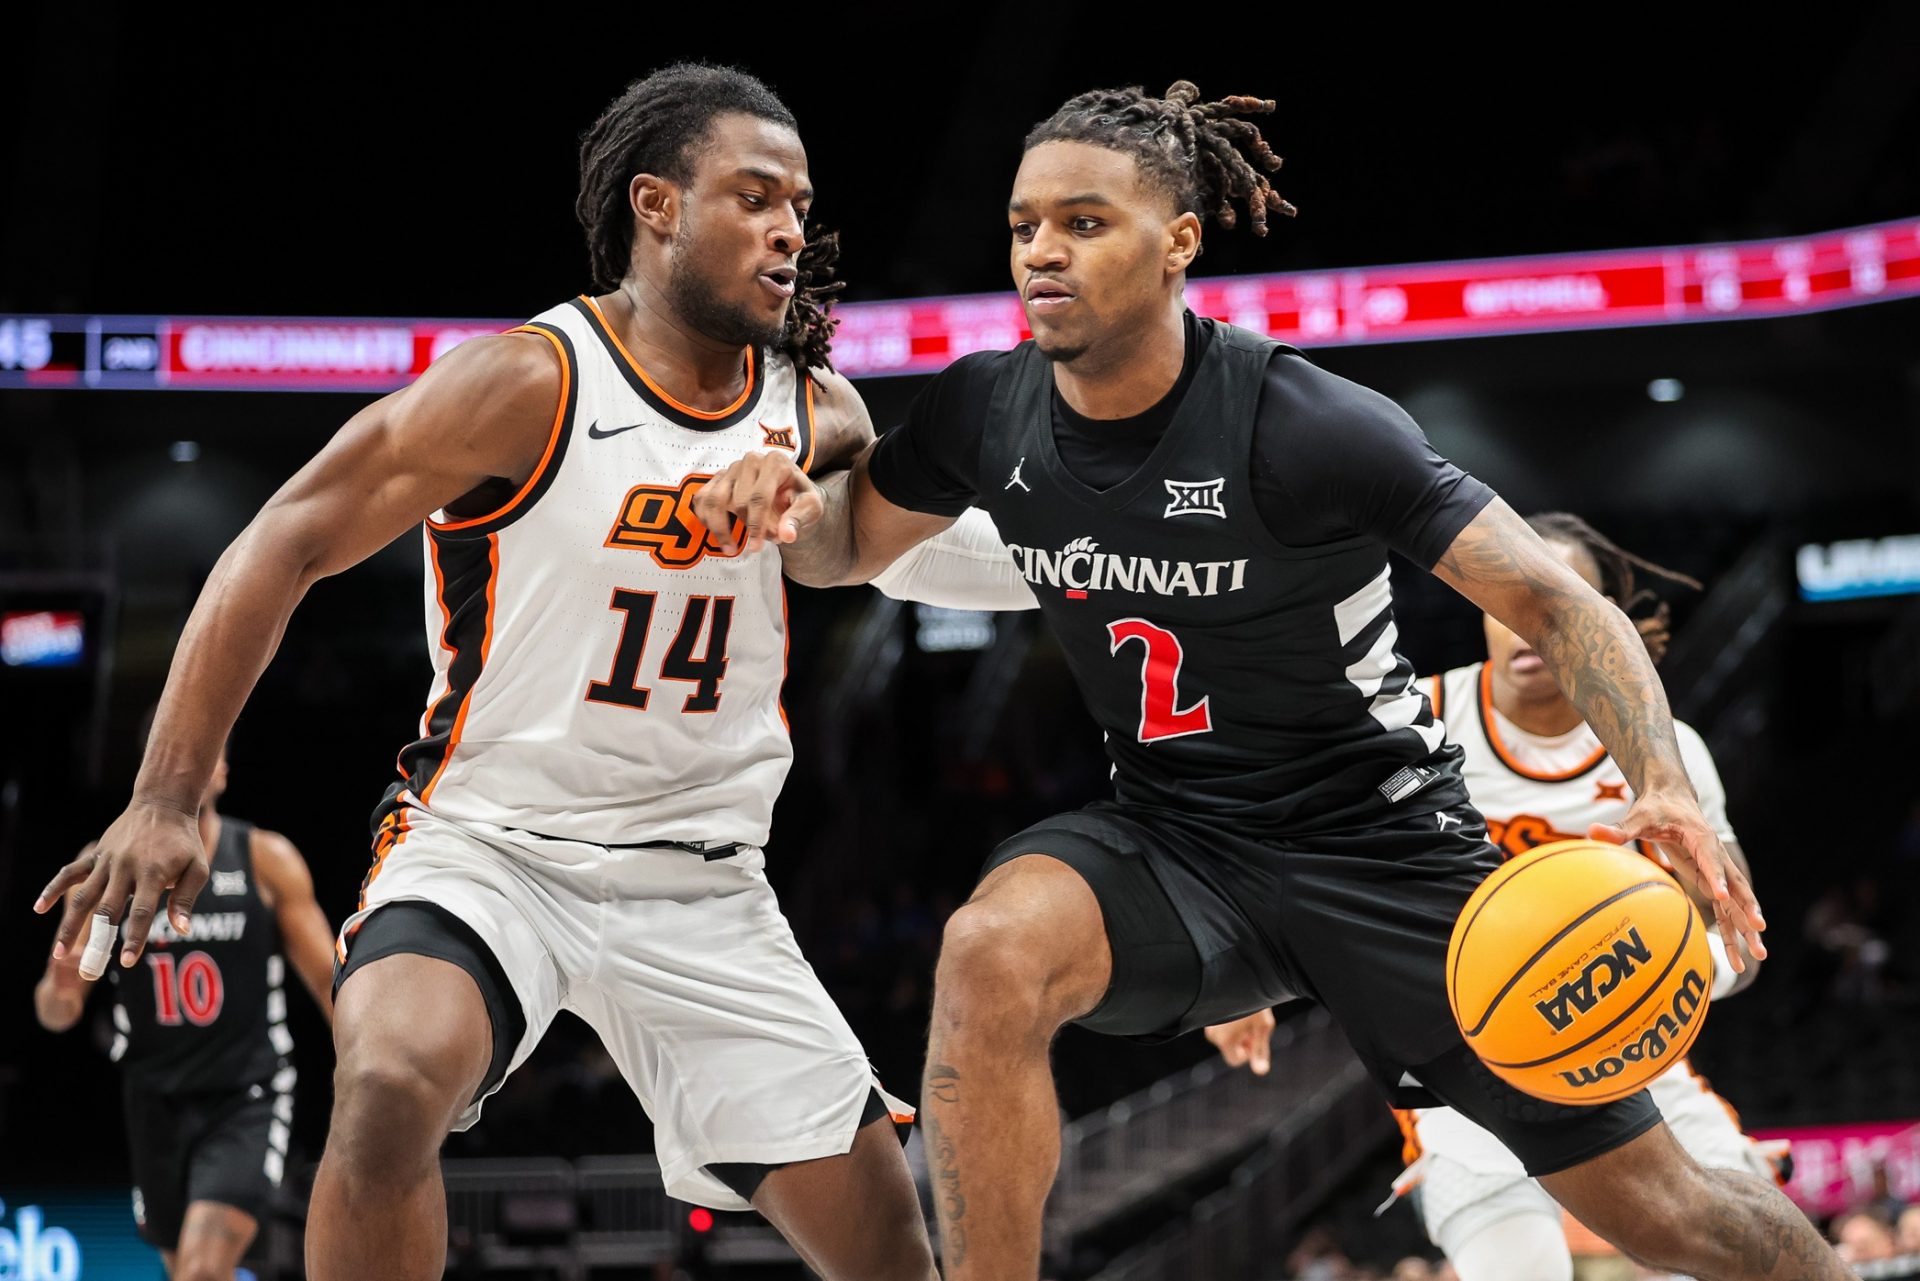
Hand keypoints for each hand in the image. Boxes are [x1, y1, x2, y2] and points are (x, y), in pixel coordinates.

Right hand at [34, 801, 207, 970]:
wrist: (163, 803)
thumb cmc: (184, 841)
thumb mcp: (198, 867)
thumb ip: (186, 899)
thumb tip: (182, 930)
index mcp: (153, 874)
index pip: (141, 913)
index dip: (134, 938)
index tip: (126, 962)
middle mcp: (126, 869)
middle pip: (107, 912)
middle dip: (97, 944)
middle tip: (87, 972)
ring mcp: (107, 861)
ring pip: (83, 897)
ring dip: (70, 926)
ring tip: (59, 954)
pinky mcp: (96, 855)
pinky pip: (70, 873)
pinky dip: (53, 889)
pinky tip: (39, 908)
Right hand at [693, 451, 822, 555]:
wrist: (791, 492)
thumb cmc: (800, 498)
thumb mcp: (811, 508)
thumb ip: (799, 519)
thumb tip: (786, 535)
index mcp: (775, 462)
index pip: (759, 497)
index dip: (756, 525)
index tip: (756, 548)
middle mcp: (751, 460)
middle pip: (739, 501)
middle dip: (749, 527)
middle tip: (764, 541)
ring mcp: (732, 468)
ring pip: (715, 500)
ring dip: (720, 528)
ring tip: (731, 548)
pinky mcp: (718, 478)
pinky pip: (702, 499)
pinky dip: (706, 519)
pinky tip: (720, 535)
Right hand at [1204, 1008, 1275, 1074]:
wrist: (1238, 975)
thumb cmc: (1254, 1002)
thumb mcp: (1263, 1027)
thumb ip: (1261, 1051)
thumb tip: (1261, 1072)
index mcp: (1223, 1040)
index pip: (1235, 1060)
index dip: (1248, 1052)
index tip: (1255, 1037)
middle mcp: (1212, 1034)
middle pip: (1230, 1047)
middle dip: (1243, 1040)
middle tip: (1253, 1022)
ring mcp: (1207, 1025)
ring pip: (1224, 1036)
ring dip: (1236, 1030)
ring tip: (1245, 1012)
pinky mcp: (1206, 1015)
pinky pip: (1219, 1026)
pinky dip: (1229, 1022)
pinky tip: (1237, 1008)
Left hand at [1590, 792, 1765, 971]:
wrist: (1672, 798)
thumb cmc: (1656, 808)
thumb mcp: (1638, 816)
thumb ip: (1620, 829)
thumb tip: (1592, 832)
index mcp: (1701, 838)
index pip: (1710, 860)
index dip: (1716, 878)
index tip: (1722, 897)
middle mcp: (1716, 855)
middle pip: (1736, 884)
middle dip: (1748, 907)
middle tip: (1759, 928)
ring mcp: (1717, 870)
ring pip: (1738, 901)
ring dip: (1748, 926)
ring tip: (1760, 954)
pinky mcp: (1712, 880)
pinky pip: (1727, 908)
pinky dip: (1735, 929)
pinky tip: (1740, 956)